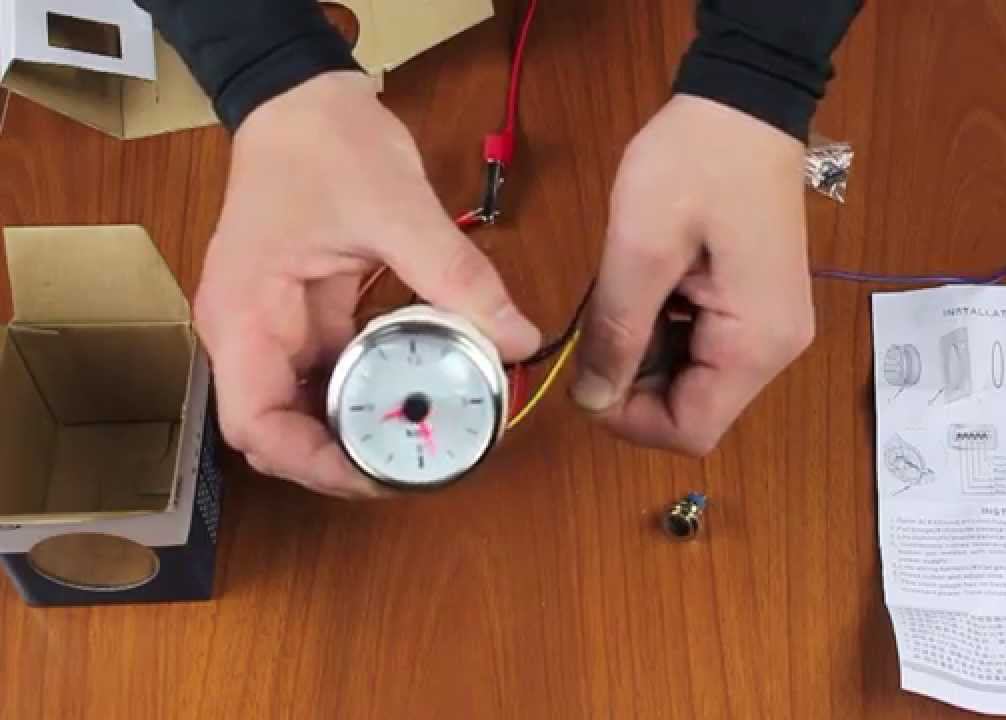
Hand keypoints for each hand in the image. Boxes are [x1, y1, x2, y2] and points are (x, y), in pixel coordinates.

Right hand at [194, 71, 539, 498]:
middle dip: (346, 459)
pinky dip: (373, 392)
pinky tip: (422, 394)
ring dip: (362, 432)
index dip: (313, 465)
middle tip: (423, 464)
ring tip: (430, 441)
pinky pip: (334, 374)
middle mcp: (249, 334)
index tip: (381, 472)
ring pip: (310, 410)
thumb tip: (518, 338)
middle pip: (282, 433)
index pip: (256, 426)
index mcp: (246, 315)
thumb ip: (458, 277)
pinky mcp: (302, 317)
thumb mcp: (397, 207)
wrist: (302, 97)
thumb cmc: (324, 143)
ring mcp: (274, 328)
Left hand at [572, 94, 814, 454]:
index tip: (586, 374)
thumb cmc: (696, 163)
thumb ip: (616, 332)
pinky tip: (649, 286)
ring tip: (626, 293)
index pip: (690, 430)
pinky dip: (665, 332)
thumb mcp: (641, 247)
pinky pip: (705, 348)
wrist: (745, 102)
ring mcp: (772, 329)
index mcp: (755, 343)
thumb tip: (591, 401)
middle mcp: (776, 350)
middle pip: (693, 409)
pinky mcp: (759, 308)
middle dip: (634, 382)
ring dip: (646, 354)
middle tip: (598, 324)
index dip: (628, 420)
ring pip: (694, 381)